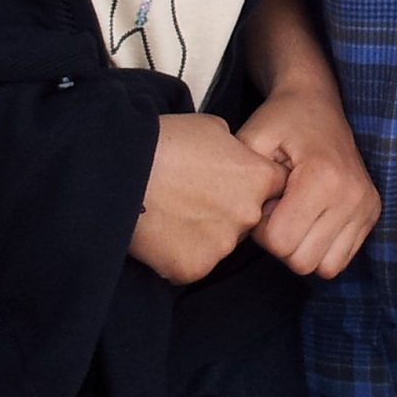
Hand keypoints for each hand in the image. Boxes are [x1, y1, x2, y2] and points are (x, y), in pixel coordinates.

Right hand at [128, 114, 287, 283]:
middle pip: (248, 218)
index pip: (276, 188)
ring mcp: (222, 245)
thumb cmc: (165, 141)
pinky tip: (161, 231)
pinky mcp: (194, 268)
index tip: (231, 181)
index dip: (253, 184)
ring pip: (221, 242)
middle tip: (194, 196)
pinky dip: (179, 252)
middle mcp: (248, 214)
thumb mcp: (212, 128)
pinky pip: (193, 262)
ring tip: (172, 210)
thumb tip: (235, 160)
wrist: (120, 169)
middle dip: (228, 210)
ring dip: (204, 232)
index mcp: (258, 177)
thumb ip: (236, 150)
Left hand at [238, 75, 379, 277]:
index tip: (263, 201)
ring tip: (294, 215)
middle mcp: (351, 196)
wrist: (316, 102)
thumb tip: (244, 226)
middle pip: (302, 261)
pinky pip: (341, 260)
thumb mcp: (251, 140)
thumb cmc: (280, 121)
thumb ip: (243, 184)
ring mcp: (366, 206)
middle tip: (277, 209)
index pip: (280, 242)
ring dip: (302, 249)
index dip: (260, 227)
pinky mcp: (372, 213)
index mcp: (322, 177)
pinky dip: (321, 249)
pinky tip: (311, 220)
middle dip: (281, 242)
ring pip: (325, 268)